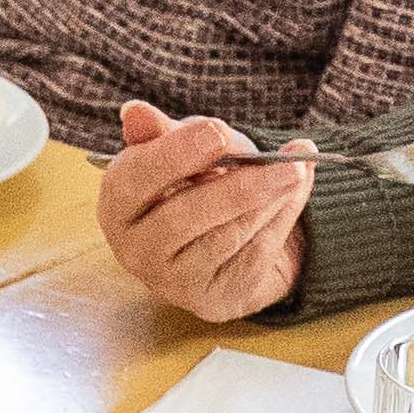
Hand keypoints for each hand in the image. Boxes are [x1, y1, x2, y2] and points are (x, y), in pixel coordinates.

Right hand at [95, 101, 316, 319]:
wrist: (224, 241)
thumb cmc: (196, 185)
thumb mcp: (182, 152)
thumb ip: (165, 134)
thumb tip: (136, 111)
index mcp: (117, 205)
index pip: (134, 180)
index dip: (175, 155)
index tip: (217, 133)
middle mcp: (133, 250)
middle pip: (183, 217)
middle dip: (239, 187)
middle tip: (285, 163)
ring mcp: (170, 281)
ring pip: (224, 237)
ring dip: (267, 201)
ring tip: (296, 171)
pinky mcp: (208, 301)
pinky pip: (249, 258)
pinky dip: (277, 223)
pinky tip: (292, 197)